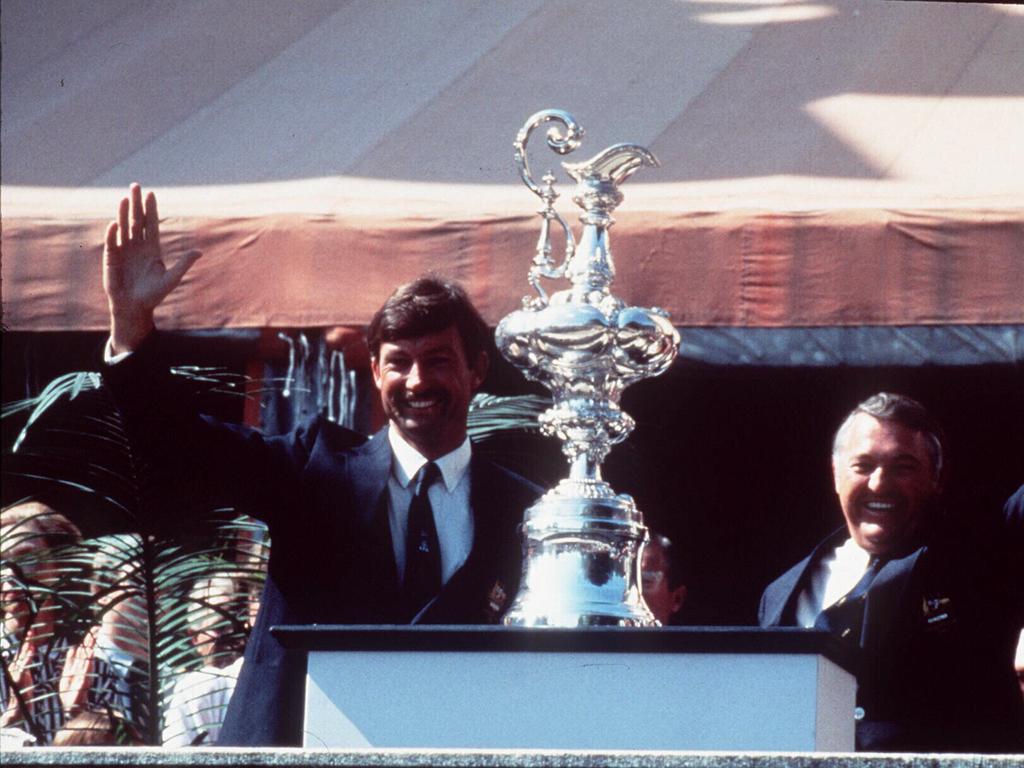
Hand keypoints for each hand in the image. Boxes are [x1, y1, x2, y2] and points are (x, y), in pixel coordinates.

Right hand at [103, 183, 200, 353]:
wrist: (134, 308)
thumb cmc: (153, 295)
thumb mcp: (171, 279)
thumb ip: (183, 265)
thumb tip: (199, 252)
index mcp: (152, 249)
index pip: (151, 225)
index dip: (151, 210)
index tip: (151, 194)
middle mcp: (137, 246)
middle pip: (136, 220)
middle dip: (136, 204)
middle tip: (136, 186)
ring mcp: (123, 250)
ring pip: (124, 227)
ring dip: (124, 213)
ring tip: (126, 198)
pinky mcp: (111, 259)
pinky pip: (112, 243)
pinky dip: (113, 233)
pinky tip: (115, 223)